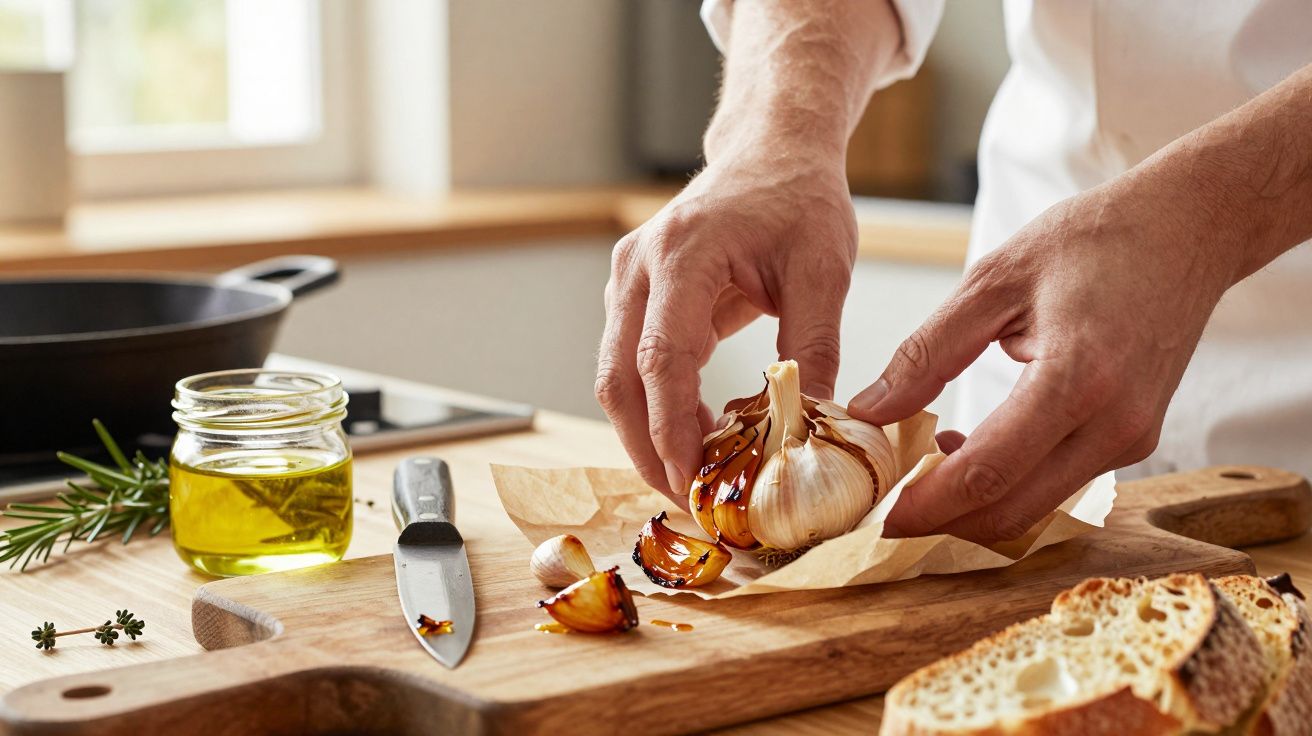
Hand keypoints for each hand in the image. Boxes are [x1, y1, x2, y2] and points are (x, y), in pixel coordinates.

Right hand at [597, 155, 857, 503]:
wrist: (772, 152)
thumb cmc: (798, 199)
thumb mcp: (824, 271)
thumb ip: (813, 349)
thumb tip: (811, 427)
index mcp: (683, 254)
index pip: (660, 359)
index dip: (671, 429)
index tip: (693, 481)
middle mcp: (639, 268)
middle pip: (618, 379)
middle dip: (648, 449)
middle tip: (691, 501)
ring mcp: (629, 281)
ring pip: (617, 378)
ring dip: (650, 435)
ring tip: (698, 480)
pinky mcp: (635, 296)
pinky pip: (633, 365)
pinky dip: (659, 409)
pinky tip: (699, 437)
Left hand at [849, 179, 1240, 543]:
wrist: (1187, 229)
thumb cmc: (1091, 241)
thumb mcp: (993, 280)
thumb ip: (928, 352)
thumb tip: (869, 410)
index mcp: (1077, 378)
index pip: (988, 472)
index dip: (924, 504)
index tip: (874, 516)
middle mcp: (1114, 424)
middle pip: (1012, 511)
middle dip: (941, 519)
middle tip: (882, 502)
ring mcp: (1132, 439)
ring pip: (1035, 508)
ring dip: (972, 503)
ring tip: (917, 465)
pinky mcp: (1135, 441)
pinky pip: (1058, 484)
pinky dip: (1006, 483)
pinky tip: (967, 447)